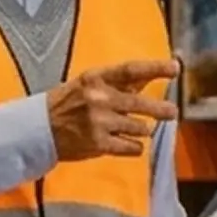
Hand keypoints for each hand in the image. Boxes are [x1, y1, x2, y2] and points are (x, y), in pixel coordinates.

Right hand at [46, 59, 180, 161]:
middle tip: (172, 112)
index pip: (131, 70)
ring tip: (132, 129)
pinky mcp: (99, 144)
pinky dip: (134, 147)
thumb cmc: (69, 103)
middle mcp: (98, 98)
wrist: (40, 129)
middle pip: (140, 104)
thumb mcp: (90, 84)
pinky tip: (127, 144)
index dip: (156, 68)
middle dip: (160, 109)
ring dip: (141, 130)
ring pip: (140, 128)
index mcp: (96, 78)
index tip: (175, 68)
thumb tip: (152, 76)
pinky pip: (133, 148)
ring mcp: (99, 122)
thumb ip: (120, 82)